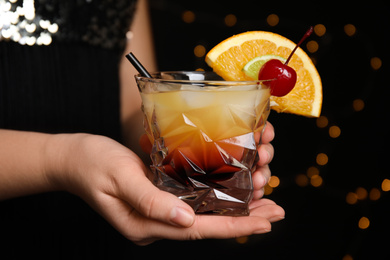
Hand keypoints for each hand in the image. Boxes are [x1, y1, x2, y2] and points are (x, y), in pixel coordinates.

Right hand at [47, 132, 282, 244]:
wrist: (72, 157)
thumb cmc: (92, 164)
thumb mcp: (119, 177)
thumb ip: (151, 201)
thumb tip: (185, 221)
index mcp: (144, 225)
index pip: (198, 230)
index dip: (234, 227)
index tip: (264, 223)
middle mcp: (155, 223)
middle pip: (207, 226)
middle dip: (244, 222)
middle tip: (277, 213)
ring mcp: (157, 212)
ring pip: (203, 215)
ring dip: (235, 210)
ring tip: (265, 204)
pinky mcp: (158, 199)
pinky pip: (193, 203)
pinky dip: (216, 199)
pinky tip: (232, 191)